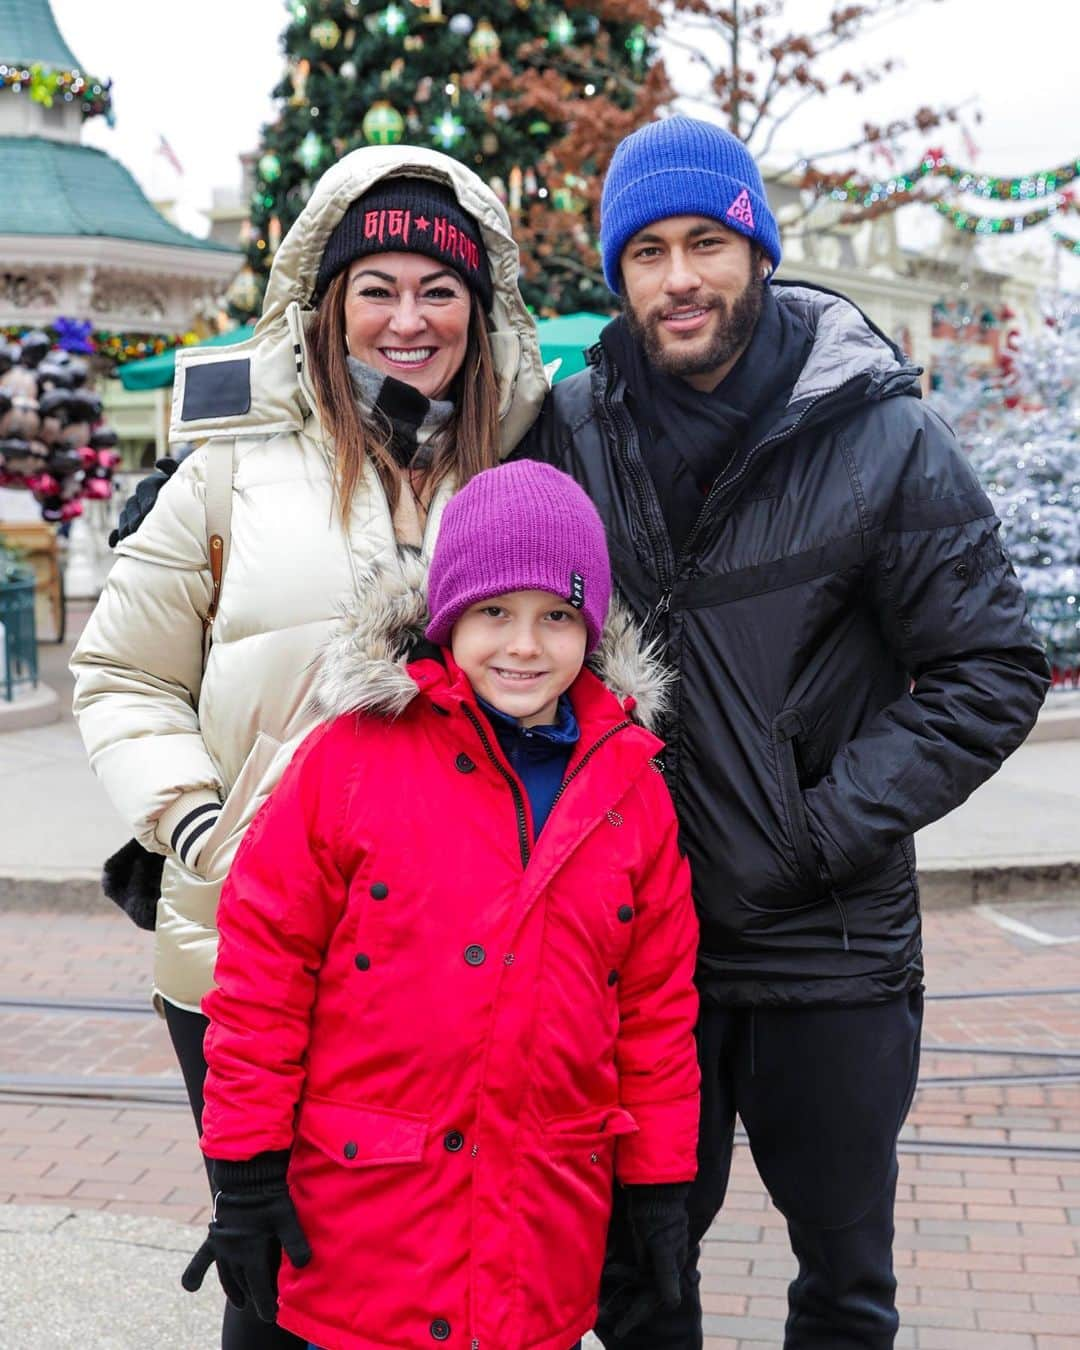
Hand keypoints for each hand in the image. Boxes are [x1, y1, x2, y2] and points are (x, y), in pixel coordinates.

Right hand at [108, 445, 192, 546]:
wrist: (185, 503)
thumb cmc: (185, 491)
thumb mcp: (182, 479)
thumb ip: (173, 468)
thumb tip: (160, 462)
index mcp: (154, 485)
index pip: (146, 488)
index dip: (146, 497)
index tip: (149, 508)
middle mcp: (141, 496)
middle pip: (133, 504)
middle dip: (134, 516)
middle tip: (137, 526)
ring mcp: (135, 510)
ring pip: (126, 516)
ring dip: (126, 526)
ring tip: (128, 537)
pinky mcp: (132, 523)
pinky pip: (121, 529)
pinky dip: (116, 536)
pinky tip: (114, 544)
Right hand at [182, 1153, 310, 1322]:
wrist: (244, 1174)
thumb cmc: (268, 1195)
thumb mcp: (286, 1218)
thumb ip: (295, 1243)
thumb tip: (306, 1265)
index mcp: (250, 1253)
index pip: (259, 1288)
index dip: (266, 1304)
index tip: (271, 1317)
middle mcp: (233, 1254)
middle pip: (243, 1282)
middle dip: (253, 1296)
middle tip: (261, 1306)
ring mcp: (221, 1245)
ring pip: (226, 1275)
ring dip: (234, 1289)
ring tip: (241, 1302)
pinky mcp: (214, 1235)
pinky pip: (202, 1259)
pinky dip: (197, 1273)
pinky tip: (190, 1287)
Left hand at [599, 1182, 689, 1338]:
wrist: (656, 1191)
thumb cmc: (660, 1218)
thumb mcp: (661, 1247)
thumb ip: (667, 1275)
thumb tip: (674, 1305)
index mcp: (670, 1271)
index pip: (652, 1301)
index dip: (636, 1317)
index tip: (620, 1332)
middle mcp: (663, 1267)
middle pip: (644, 1294)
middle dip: (627, 1305)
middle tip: (607, 1317)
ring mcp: (654, 1257)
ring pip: (636, 1280)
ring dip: (620, 1282)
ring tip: (603, 1284)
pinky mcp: (647, 1247)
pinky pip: (633, 1266)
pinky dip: (619, 1270)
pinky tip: (606, 1268)